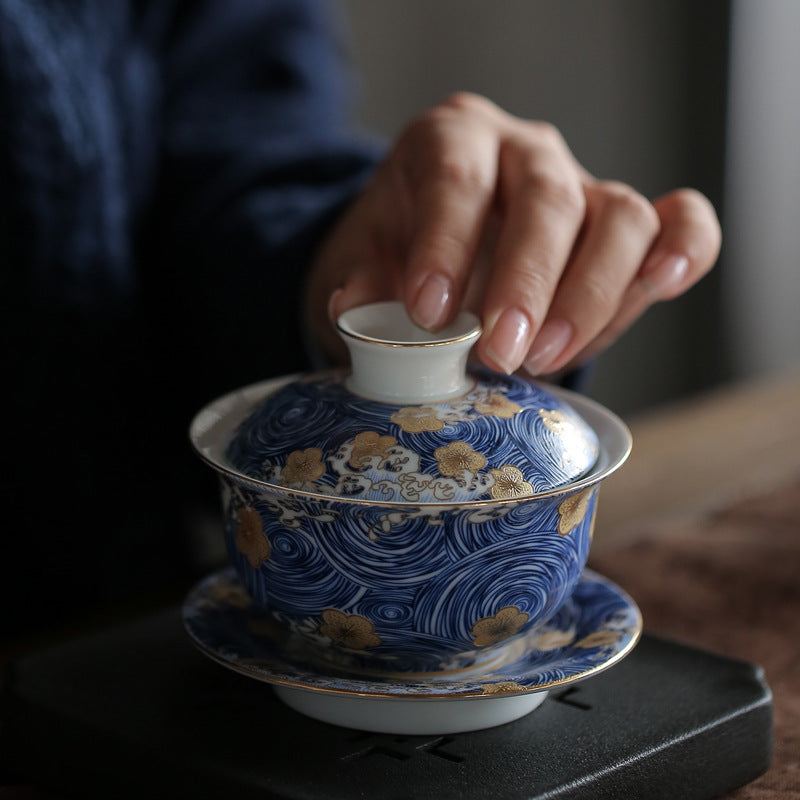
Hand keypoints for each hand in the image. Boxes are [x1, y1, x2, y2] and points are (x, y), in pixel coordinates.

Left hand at [306, 93, 720, 375]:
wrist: (434, 263)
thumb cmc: (398, 257)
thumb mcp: (360, 265)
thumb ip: (359, 285)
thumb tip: (356, 311)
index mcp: (450, 142)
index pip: (456, 178)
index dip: (446, 244)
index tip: (430, 313)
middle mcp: (524, 153)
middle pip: (547, 200)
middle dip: (526, 283)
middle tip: (499, 353)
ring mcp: (583, 186)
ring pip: (620, 218)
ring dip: (591, 296)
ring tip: (548, 357)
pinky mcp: (623, 229)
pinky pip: (677, 224)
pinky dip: (683, 251)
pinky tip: (664, 284)